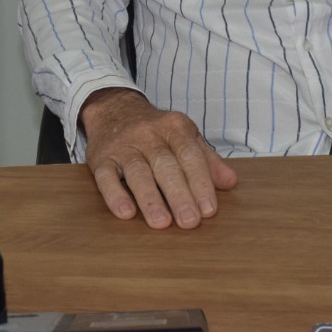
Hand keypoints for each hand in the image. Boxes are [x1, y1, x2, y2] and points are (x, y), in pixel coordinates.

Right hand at [77, 88, 237, 228]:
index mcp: (175, 127)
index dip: (200, 183)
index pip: (190, 155)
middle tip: (189, 222)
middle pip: (166, 165)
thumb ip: (207, 160)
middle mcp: (148, 134)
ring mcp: (123, 146)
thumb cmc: (156, 131)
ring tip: (161, 222)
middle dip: (178, 194)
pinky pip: (105, 176)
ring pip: (137, 172)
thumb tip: (230, 182)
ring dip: (150, 199)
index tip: (209, 209)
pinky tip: (125, 213)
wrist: (114, 108)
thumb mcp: (185, 136)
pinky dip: (115, 195)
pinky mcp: (100, 158)